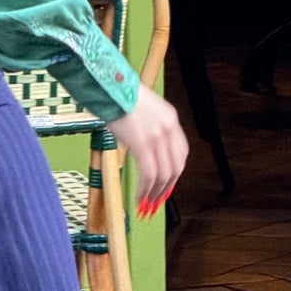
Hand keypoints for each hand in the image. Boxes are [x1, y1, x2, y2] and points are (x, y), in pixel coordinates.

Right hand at [108, 86, 188, 216]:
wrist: (109, 86)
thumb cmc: (119, 96)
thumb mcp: (144, 109)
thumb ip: (150, 128)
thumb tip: (145, 150)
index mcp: (171, 118)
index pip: (182, 153)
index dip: (175, 173)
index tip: (167, 185)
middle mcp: (168, 128)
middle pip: (175, 167)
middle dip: (166, 188)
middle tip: (156, 201)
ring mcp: (156, 136)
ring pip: (163, 174)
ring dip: (154, 193)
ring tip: (145, 204)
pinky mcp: (142, 143)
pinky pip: (148, 174)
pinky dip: (145, 190)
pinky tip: (138, 197)